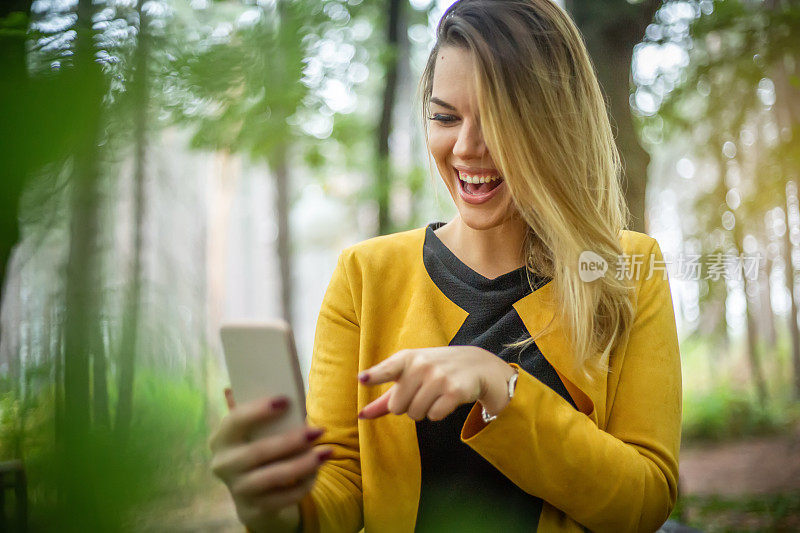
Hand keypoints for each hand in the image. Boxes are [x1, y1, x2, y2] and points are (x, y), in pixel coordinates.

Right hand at [208, 388, 329, 531]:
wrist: (251, 491)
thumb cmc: (258, 447)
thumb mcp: (255, 430)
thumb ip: (264, 413)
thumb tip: (285, 387)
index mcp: (221, 438)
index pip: (235, 421)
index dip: (259, 411)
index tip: (286, 401)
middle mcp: (223, 464)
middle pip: (257, 452)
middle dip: (291, 441)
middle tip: (319, 431)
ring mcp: (237, 489)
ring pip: (272, 477)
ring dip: (303, 464)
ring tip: (327, 453)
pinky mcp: (252, 508)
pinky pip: (282, 498)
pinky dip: (303, 485)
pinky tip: (317, 472)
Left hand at [356, 346, 516, 421]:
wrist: (474, 365)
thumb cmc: (433, 370)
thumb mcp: (409, 376)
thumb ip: (385, 397)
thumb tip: (361, 415)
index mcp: (406, 358)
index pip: (387, 369)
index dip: (374, 375)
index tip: (362, 379)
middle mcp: (421, 365)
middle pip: (397, 407)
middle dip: (407, 406)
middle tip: (421, 392)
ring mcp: (439, 377)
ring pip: (415, 414)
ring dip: (423, 411)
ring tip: (434, 394)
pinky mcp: (454, 391)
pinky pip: (434, 416)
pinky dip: (438, 413)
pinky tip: (446, 399)